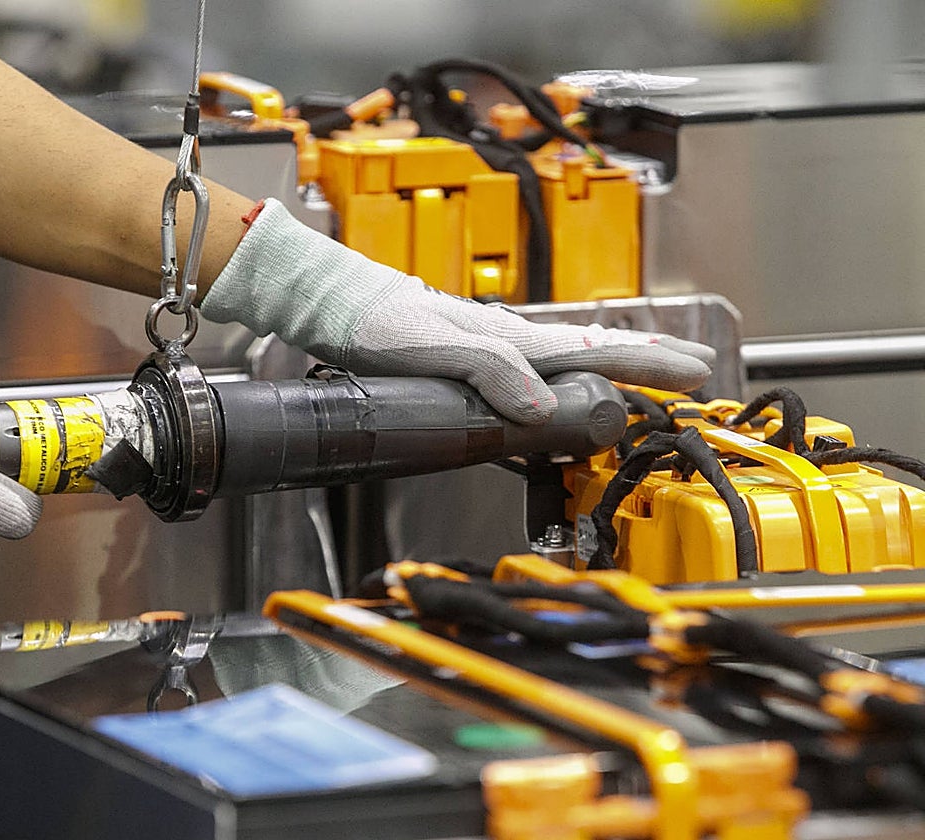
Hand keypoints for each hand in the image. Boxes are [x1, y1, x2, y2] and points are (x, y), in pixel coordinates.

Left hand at [202, 199, 714, 424]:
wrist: (333, 306)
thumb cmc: (374, 321)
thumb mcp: (432, 348)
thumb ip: (488, 372)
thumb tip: (543, 407)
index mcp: (510, 338)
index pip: (595, 349)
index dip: (646, 362)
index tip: (693, 371)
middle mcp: (508, 340)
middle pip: (592, 348)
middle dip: (645, 360)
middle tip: (691, 370)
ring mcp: (491, 346)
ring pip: (568, 356)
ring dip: (611, 366)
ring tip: (644, 377)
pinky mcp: (468, 357)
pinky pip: (535, 368)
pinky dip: (566, 375)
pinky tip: (561, 387)